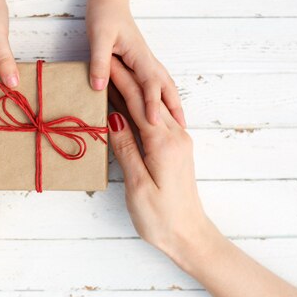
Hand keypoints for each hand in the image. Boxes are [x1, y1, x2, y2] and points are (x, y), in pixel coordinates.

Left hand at [86, 0, 185, 127]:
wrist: (109, 0)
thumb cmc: (104, 16)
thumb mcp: (98, 37)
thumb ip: (100, 62)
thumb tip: (99, 87)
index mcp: (139, 56)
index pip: (150, 84)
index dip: (152, 104)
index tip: (154, 123)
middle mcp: (148, 60)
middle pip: (167, 86)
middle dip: (175, 108)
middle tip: (183, 129)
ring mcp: (147, 61)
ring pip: (166, 84)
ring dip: (174, 102)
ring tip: (180, 122)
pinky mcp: (142, 61)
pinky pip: (158, 81)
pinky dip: (166, 95)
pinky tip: (164, 105)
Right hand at [106, 56, 208, 255]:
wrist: (190, 236)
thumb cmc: (161, 217)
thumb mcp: (138, 184)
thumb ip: (127, 148)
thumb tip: (114, 117)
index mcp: (164, 144)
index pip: (139, 104)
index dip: (121, 82)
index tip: (106, 62)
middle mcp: (176, 137)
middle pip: (148, 101)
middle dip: (127, 80)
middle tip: (108, 60)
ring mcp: (179, 143)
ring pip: (153, 109)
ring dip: (134, 91)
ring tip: (115, 76)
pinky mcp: (177, 151)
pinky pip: (158, 121)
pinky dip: (142, 109)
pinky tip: (131, 106)